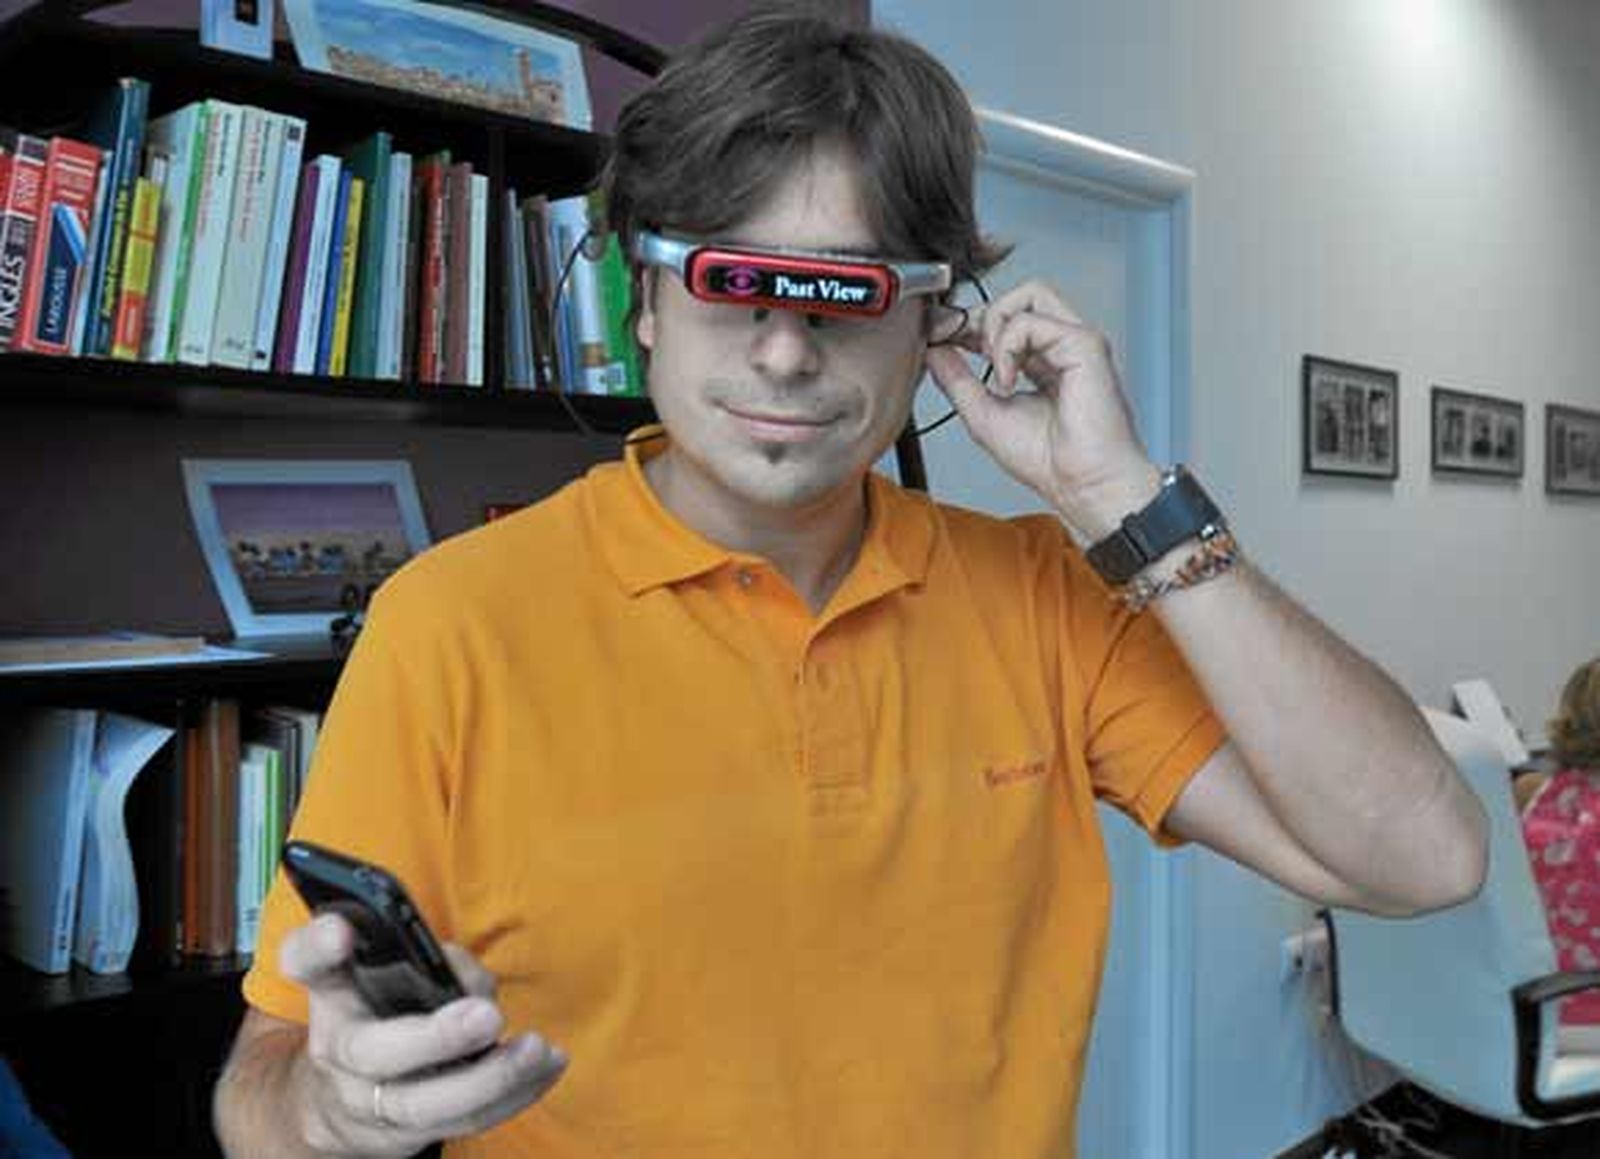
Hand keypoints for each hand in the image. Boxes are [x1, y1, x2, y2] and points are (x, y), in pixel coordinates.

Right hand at [279, 912, 566, 1156]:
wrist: (338, 1096)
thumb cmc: (371, 1012)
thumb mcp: (376, 968)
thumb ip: (416, 951)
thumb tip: (466, 978)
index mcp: (331, 995)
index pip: (309, 963)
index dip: (320, 946)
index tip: (341, 931)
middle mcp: (341, 1053)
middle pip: (377, 1055)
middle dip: (436, 1037)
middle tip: (486, 1015)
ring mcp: (373, 1102)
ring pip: (427, 1104)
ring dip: (490, 1078)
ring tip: (536, 1049)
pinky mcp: (412, 1132)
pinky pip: (466, 1121)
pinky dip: (514, 1095)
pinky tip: (549, 1065)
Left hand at [925, 280, 1161, 539]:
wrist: (1082, 485)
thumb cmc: (1049, 461)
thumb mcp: (983, 414)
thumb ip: (958, 380)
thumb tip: (934, 350)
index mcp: (1042, 362)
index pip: (1005, 321)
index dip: (968, 322)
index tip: (939, 335)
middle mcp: (1062, 347)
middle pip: (1019, 296)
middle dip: (978, 314)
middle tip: (953, 341)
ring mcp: (1075, 342)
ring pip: (1029, 293)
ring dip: (995, 324)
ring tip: (991, 366)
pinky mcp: (1085, 344)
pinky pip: (1031, 320)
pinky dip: (1007, 346)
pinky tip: (1006, 380)